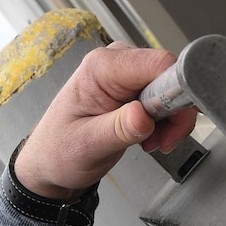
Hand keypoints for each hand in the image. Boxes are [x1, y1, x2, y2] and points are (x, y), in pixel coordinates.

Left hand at [12, 43, 197, 200]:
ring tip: (150, 143)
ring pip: (172, 89)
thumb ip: (118, 129)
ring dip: (171, 121)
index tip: (174, 121)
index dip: (175, 91)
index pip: (158, 64)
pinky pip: (166, 99)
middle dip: (174, 112)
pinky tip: (148, 138)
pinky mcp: (135, 89)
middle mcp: (116, 63)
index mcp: (101, 67)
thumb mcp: (87, 145)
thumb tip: (143, 115)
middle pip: (170, 75)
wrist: (50, 162)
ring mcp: (127, 75)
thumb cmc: (59, 151)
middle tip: (160, 142)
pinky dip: (166, 122)